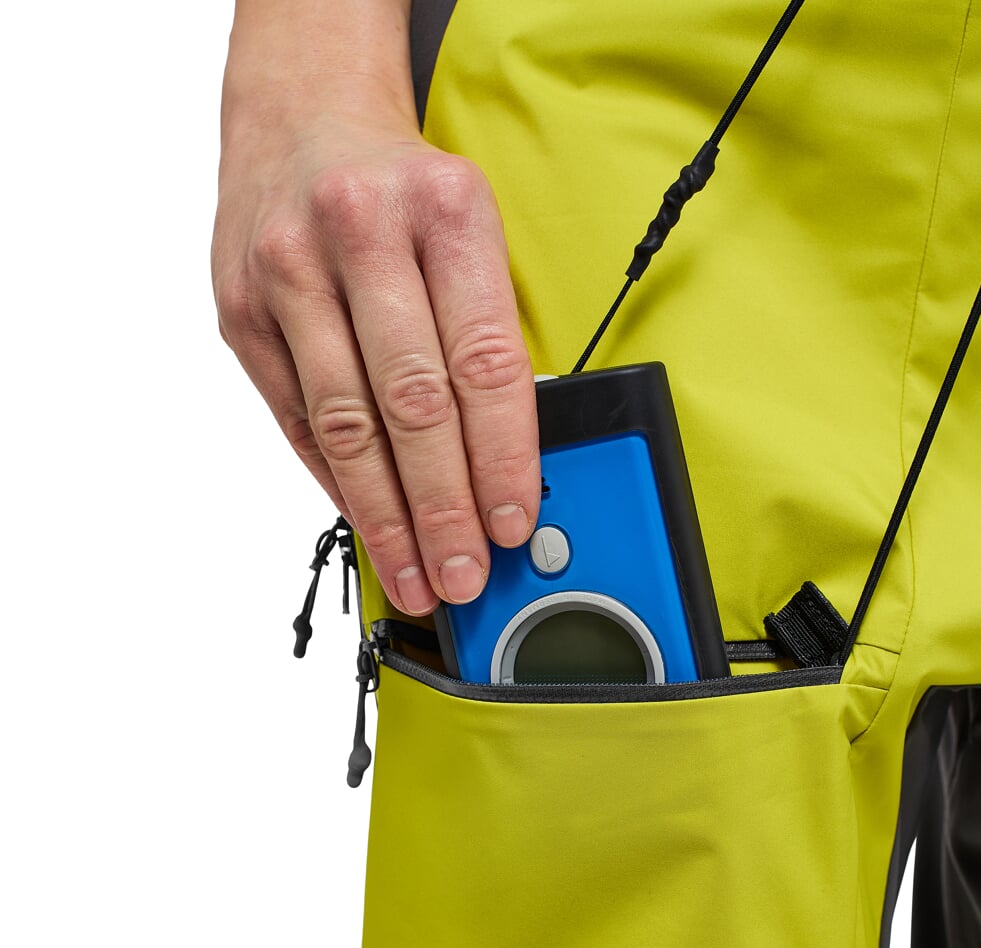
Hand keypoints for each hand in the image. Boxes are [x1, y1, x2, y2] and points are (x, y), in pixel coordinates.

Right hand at [213, 97, 539, 615]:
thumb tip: (505, 458)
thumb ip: (486, 330)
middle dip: (443, 506)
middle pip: (412, 404)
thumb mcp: (469, 228)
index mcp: (443, 212)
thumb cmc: (401, 186)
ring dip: (385, 514)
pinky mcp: (241, 311)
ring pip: (346, 424)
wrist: (300, 116)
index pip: (485, 363)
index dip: (503, 458)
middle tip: (464, 572)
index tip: (513, 521)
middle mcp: (361, 235)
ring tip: (415, 571)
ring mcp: (288, 274)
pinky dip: (336, 480)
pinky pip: (298, 418)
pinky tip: (367, 521)